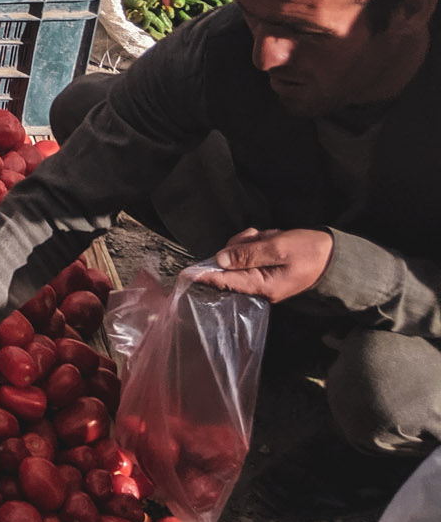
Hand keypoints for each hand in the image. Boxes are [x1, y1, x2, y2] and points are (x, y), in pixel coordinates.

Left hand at [189, 227, 333, 302]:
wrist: (337, 255)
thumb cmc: (311, 251)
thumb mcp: (278, 248)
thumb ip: (248, 254)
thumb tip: (220, 260)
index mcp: (261, 285)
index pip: (225, 282)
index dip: (204, 275)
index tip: (184, 274)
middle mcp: (259, 285)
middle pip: (230, 263)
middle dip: (240, 245)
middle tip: (258, 237)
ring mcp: (262, 277)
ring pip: (240, 254)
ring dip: (252, 241)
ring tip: (271, 237)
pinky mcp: (266, 268)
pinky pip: (252, 252)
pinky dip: (259, 241)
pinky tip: (273, 238)